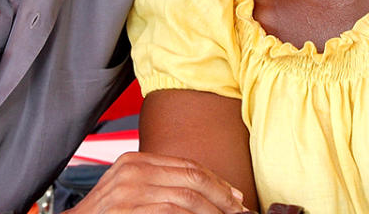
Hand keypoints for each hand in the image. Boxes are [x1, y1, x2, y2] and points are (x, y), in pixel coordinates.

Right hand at [65, 152, 246, 213]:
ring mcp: (129, 189)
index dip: (216, 181)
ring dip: (215, 210)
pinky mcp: (128, 208)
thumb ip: (158, 185)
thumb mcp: (129, 192)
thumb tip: (201, 195)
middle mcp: (132, 169)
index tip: (235, 197)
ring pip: (188, 195)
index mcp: (135, 160)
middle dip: (222, 195)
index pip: (187, 164)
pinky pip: (173, 210)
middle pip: (192, 175)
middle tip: (240, 210)